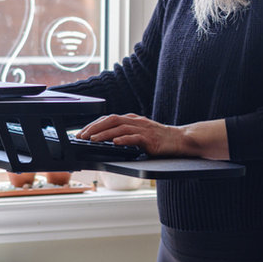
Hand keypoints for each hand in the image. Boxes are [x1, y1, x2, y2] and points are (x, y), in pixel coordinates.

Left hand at [79, 114, 196, 156]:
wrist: (180, 139)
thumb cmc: (160, 139)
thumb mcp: (140, 133)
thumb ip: (126, 133)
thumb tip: (108, 140)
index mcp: (132, 119)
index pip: (108, 118)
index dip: (94, 124)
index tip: (82, 132)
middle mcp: (136, 121)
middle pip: (111, 120)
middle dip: (94, 127)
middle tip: (82, 136)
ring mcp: (143, 129)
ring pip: (120, 128)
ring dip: (104, 134)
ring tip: (93, 140)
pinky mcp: (150, 139)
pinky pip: (135, 138)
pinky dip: (124, 139)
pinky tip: (115, 142)